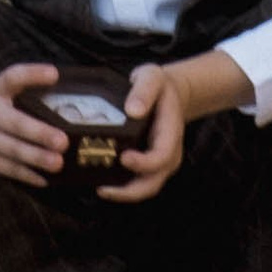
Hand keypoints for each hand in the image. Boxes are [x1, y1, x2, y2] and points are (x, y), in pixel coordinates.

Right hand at [0, 64, 68, 186]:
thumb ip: (11, 93)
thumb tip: (50, 93)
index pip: (13, 77)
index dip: (33, 74)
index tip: (54, 73)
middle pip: (16, 123)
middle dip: (40, 134)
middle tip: (63, 142)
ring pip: (12, 151)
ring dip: (35, 159)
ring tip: (57, 165)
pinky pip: (3, 168)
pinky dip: (23, 175)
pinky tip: (41, 179)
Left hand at [97, 64, 189, 202]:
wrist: (170, 94)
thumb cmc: (159, 86)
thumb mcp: (152, 77)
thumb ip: (144, 90)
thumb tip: (133, 110)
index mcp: (171, 134)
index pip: (161, 156)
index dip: (143, 163)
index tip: (123, 158)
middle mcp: (168, 154)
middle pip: (153, 183)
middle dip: (129, 191)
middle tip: (103, 188)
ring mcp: (160, 163)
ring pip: (145, 188)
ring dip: (124, 194)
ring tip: (100, 189)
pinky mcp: (150, 166)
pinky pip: (139, 182)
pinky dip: (123, 187)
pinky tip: (104, 182)